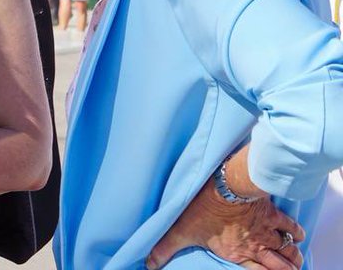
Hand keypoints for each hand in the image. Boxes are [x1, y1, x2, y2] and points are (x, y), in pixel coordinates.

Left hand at [146, 178, 304, 269]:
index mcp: (236, 253)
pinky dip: (297, 233)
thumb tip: (149, 263)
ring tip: (295, 260)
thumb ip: (165, 248)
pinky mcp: (272, 214)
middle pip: (280, 266)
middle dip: (286, 269)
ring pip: (289, 250)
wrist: (225, 185)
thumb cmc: (202, 208)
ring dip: (293, 257)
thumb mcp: (180, 231)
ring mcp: (266, 231)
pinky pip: (291, 227)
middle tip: (289, 269)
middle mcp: (255, 246)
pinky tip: (298, 235)